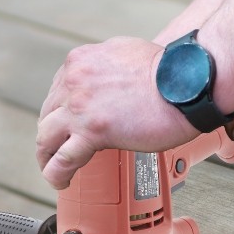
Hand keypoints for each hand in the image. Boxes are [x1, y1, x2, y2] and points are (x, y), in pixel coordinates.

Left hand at [36, 37, 198, 188]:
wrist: (188, 84)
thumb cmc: (171, 71)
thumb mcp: (127, 52)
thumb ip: (107, 66)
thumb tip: (107, 80)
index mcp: (82, 61)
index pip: (57, 90)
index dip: (60, 110)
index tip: (67, 123)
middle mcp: (75, 80)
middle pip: (48, 113)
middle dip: (51, 133)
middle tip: (58, 148)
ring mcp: (80, 106)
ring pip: (46, 137)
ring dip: (46, 156)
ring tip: (53, 169)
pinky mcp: (92, 132)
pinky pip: (63, 159)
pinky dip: (56, 173)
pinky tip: (60, 181)